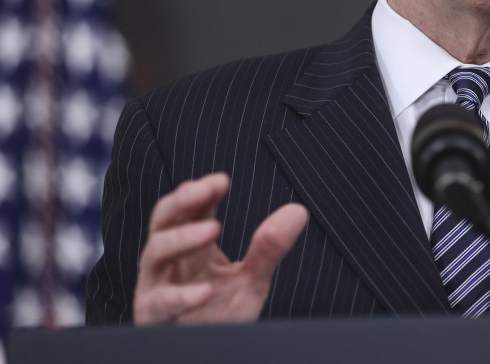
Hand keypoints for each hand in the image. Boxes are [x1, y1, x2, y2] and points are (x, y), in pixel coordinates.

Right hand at [133, 172, 308, 324]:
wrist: (207, 356)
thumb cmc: (219, 316)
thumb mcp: (250, 280)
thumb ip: (268, 248)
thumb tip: (298, 210)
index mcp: (190, 247)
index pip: (189, 209)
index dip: (201, 191)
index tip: (222, 181)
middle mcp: (169, 262)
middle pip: (163, 221)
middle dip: (181, 201)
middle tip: (205, 190)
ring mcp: (157, 287)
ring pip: (155, 253)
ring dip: (182, 238)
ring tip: (212, 229)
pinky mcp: (153, 317)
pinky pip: (161, 303)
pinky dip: (181, 296)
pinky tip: (204, 291)